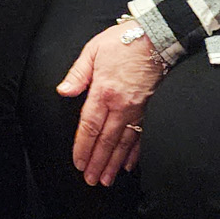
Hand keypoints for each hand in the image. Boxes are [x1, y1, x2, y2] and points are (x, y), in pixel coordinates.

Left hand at [57, 21, 166, 185]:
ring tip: (106, 180)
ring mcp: (138, 111)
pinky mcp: (151, 110)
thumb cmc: (122, 42)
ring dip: (114, 164)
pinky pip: (142, 137)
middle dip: (97, 163)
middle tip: (90, 180)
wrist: (156, 37)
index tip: (78, 162)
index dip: (83, 147)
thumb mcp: (92, 51)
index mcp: (104, 91)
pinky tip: (129, 166)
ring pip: (124, 144)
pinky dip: (135, 153)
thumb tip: (63, 91)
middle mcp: (121, 106)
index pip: (90, 126)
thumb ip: (77, 74)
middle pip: (106, 141)